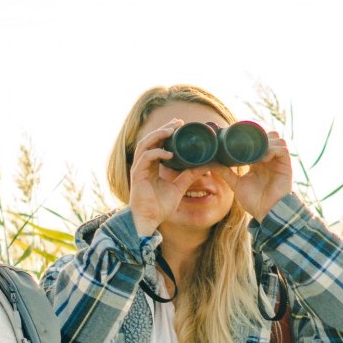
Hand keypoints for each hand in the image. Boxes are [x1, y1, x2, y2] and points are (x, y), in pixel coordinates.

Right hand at [127, 119, 206, 236]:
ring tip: (171, 130)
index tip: (179, 125)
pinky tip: (169, 153)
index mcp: (151, 166)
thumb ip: (189, 176)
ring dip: (158, 135)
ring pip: (145, 144)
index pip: (157, 143)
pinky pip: (146, 158)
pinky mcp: (138, 175)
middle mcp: (143, 164)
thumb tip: (204, 167)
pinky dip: (157, 153)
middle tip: (177, 122)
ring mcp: (139, 168)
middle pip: (150, 140)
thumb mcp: (178, 187)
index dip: (166, 133)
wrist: (149, 219)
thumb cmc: (160, 206)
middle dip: (163, 129)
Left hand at [221, 130, 292, 221]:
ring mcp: (278, 161)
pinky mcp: (286, 166)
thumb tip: (211, 164)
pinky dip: (273, 150)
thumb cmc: (254, 201)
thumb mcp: (236, 184)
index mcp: (259, 161)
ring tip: (256, 152)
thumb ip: (225, 173)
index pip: (258, 140)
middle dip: (259, 136)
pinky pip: (283, 150)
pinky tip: (263, 158)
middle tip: (248, 143)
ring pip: (277, 140)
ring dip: (267, 142)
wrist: (266, 212)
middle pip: (269, 136)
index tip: (238, 135)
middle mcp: (269, 158)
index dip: (251, 135)